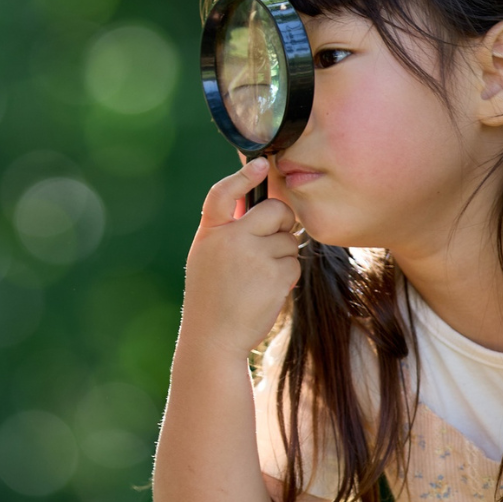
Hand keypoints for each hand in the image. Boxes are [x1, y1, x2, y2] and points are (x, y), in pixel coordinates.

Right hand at [180, 158, 299, 359]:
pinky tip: (266, 290)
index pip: (223, 193)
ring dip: (282, 256)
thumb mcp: (208, 257)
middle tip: (272, 240)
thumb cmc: (212, 297)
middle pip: (276, 211)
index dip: (243, 176)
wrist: (213, 337)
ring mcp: (254, 256)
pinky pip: (294, 263)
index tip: (261, 163)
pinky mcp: (275, 275)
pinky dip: (286, 276)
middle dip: (282, 222)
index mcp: (211, 232)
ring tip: (258, 278)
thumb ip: (228, 230)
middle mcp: (231, 239)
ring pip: (289, 240)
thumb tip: (262, 205)